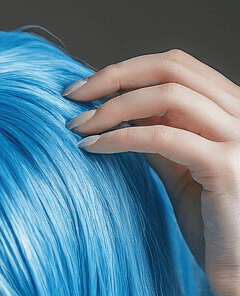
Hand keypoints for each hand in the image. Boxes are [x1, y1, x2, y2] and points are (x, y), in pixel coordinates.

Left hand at [64, 49, 239, 295]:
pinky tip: (93, 147)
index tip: (86, 88)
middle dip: (115, 76)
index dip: (127, 70)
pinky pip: (162, 138)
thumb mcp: (183, 173)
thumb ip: (161, 140)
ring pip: (167, 95)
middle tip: (72, 96)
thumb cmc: (214, 229)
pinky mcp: (225, 166)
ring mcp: (238, 137)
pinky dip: (121, 138)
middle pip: (171, 67)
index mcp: (233, 109)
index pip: (177, 65)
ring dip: (113, 107)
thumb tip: (120, 115)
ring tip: (78, 126)